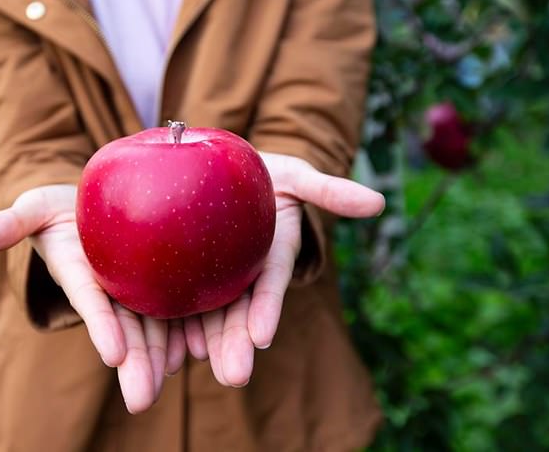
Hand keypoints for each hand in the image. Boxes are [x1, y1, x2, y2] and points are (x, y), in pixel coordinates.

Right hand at [0, 185, 186, 413]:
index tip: (112, 354)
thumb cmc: (62, 210)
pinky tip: (204, 347)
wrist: (99, 206)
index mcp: (81, 275)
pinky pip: (180, 306)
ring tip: (180, 376)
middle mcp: (111, 289)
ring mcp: (138, 288)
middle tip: (143, 397)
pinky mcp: (165, 280)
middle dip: (136, 363)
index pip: (91, 302)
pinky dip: (191, 328)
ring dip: (165, 354)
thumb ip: (8, 224)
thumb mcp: (35, 209)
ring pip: (156, 325)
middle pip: (126, 328)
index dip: (101, 325)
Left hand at [178, 152, 384, 386]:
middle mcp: (247, 271)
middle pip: (241, 310)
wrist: (223, 172)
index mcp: (273, 252)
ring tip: (195, 369)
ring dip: (206, 344)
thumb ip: (330, 190)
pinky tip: (170, 352)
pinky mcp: (192, 272)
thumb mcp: (297, 176)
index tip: (261, 336)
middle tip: (233, 377)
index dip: (267, 307)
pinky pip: (183, 299)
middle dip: (236, 344)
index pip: (270, 281)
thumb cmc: (265, 173)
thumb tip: (378, 203)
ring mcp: (219, 275)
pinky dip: (178, 326)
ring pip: (211, 314)